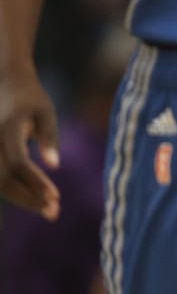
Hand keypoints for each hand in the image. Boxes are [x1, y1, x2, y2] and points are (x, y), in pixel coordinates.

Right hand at [0, 65, 60, 219]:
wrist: (3, 81)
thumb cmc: (30, 97)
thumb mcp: (46, 111)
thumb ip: (50, 137)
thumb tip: (55, 166)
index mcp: (9, 127)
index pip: (19, 163)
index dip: (36, 182)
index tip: (56, 198)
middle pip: (3, 179)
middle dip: (28, 198)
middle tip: (54, 212)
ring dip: (20, 197)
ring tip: (46, 208)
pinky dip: (11, 189)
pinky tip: (31, 197)